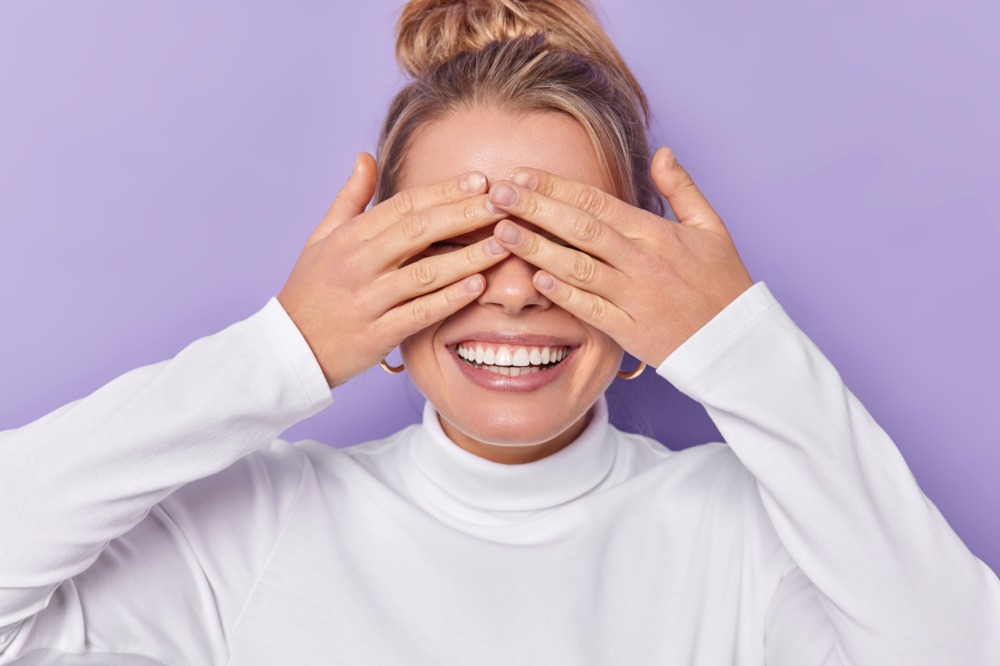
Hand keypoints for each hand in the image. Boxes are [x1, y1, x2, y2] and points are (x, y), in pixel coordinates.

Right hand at [278, 153, 509, 386]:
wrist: (287, 350)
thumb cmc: (310, 290)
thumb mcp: (321, 238)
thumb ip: (349, 198)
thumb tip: (366, 157)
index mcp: (348, 237)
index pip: (403, 205)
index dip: (444, 191)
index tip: (480, 181)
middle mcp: (357, 265)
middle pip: (418, 231)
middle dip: (464, 215)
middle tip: (503, 204)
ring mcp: (366, 301)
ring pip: (424, 273)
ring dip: (466, 257)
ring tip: (502, 244)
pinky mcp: (375, 335)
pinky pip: (418, 314)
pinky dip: (449, 300)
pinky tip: (477, 287)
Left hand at [484, 147, 752, 367]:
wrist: (735, 339)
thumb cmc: (721, 281)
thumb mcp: (711, 226)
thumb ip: (682, 188)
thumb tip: (662, 152)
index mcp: (655, 232)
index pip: (596, 201)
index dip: (555, 187)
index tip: (521, 175)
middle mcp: (641, 261)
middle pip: (579, 228)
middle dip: (535, 208)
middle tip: (496, 194)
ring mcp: (634, 296)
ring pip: (578, 267)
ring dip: (537, 248)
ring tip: (502, 231)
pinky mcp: (629, 330)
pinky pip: (590, 309)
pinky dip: (563, 294)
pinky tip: (534, 279)